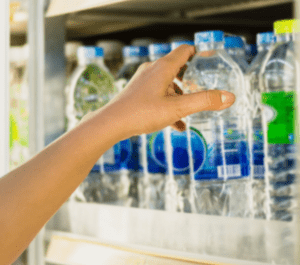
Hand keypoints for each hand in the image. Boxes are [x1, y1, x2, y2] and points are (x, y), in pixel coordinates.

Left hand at [85, 45, 234, 138]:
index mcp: (163, 67)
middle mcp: (152, 71)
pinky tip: (177, 125)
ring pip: (168, 86)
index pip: (185, 51)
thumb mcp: (178, 108)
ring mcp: (143, 83)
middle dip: (191, 80)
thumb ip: (204, 101)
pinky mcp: (137, 94)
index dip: (199, 54)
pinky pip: (158, 97)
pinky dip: (169, 107)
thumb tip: (229, 97)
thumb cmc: (141, 113)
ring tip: (190, 112)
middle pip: (177, 68)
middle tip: (202, 90)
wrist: (111, 124)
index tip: (209, 62)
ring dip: (180, 97)